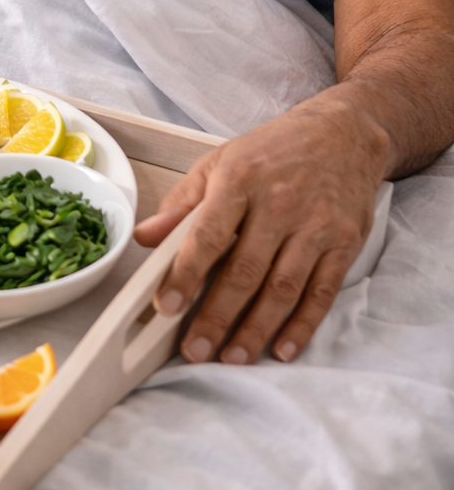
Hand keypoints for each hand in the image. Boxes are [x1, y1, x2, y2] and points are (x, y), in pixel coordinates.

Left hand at [133, 94, 388, 364]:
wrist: (343, 132)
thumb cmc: (273, 150)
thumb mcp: (219, 162)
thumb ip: (181, 204)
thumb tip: (144, 238)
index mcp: (239, 180)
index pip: (208, 234)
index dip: (186, 274)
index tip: (167, 306)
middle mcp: (278, 204)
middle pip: (245, 270)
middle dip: (218, 316)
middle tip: (196, 350)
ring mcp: (315, 225)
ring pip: (283, 288)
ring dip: (257, 329)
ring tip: (233, 357)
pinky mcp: (344, 242)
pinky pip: (322, 292)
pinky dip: (302, 325)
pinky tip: (282, 348)